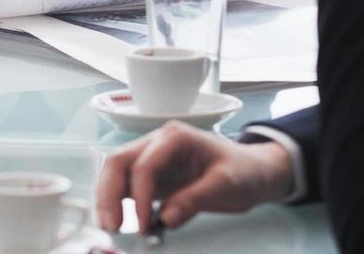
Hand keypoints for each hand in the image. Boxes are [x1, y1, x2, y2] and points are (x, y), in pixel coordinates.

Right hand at [95, 121, 292, 233]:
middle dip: (109, 193)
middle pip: (119, 162)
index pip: (144, 165)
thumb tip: (165, 219)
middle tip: (111, 225)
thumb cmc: (244, 172)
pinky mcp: (153, 175)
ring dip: (108, 198)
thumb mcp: (226, 184)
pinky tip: (119, 219)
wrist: (254, 172)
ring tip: (110, 225)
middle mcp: (156, 143)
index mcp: (174, 137)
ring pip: (117, 172)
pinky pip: (128, 186)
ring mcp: (152, 158)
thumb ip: (194, 200)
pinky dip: (120, 202)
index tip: (142, 223)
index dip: (140, 195)